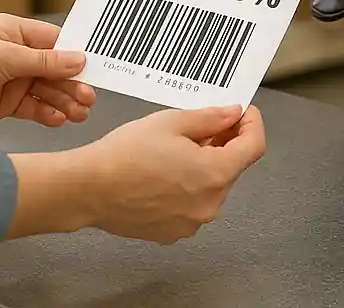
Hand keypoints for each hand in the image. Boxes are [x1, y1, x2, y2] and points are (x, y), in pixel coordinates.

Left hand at [0, 14, 95, 128]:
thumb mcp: (6, 57)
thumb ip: (43, 62)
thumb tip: (78, 59)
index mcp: (19, 34)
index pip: (57, 44)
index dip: (76, 57)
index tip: (95, 70)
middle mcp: (19, 56)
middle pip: (55, 71)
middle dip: (72, 84)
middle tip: (88, 98)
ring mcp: (12, 81)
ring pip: (47, 92)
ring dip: (63, 102)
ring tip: (79, 114)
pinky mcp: (4, 104)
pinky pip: (32, 109)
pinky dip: (46, 114)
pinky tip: (58, 120)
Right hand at [72, 104, 266, 243]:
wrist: (89, 188)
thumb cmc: (127, 154)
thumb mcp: (173, 122)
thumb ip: (210, 118)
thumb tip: (232, 114)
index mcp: (215, 174)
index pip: (254, 147)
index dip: (252, 124)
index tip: (242, 112)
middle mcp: (209, 204)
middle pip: (233, 167)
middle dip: (226, 142)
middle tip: (207, 122)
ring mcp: (192, 222)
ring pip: (212, 186)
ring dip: (206, 163)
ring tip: (180, 146)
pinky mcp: (173, 231)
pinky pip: (193, 203)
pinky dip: (189, 185)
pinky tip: (167, 170)